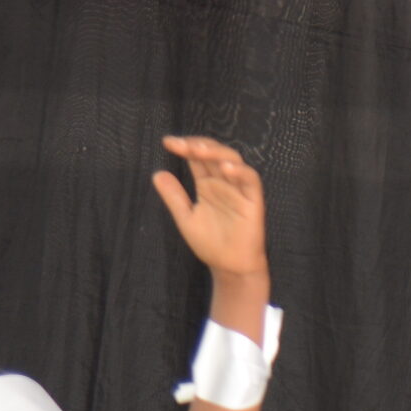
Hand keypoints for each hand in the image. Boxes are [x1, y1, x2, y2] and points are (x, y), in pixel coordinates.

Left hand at [153, 137, 268, 281]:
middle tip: (180, 145)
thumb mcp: (186, 219)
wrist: (230, 268)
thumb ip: (174, 197)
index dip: (184, 146)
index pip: (197, 157)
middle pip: (213, 153)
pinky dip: (241, 171)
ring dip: (216, 152)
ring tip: (199, 150)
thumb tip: (157, 174)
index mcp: (207, 184)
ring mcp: (239, 190)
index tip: (167, 142)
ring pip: (232, 160)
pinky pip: (251, 180)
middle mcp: (223, 182)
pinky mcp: (253, 201)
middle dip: (197, 145)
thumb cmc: (211, 244)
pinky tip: (226, 168)